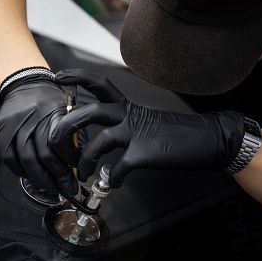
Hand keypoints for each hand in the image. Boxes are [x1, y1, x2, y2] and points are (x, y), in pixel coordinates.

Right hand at [0, 74, 81, 195]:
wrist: (25, 82)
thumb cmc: (50, 100)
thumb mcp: (69, 111)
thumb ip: (74, 136)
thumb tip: (79, 165)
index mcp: (52, 112)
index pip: (59, 144)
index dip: (68, 163)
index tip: (78, 176)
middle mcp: (32, 118)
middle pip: (43, 155)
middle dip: (57, 178)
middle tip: (67, 189)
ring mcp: (14, 124)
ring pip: (26, 160)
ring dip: (40, 179)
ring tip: (51, 188)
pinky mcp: (2, 129)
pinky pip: (8, 157)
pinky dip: (20, 171)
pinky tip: (30, 177)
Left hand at [53, 69, 244, 186]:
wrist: (208, 140)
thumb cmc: (177, 134)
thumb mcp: (147, 123)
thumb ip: (125, 127)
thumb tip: (106, 141)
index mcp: (129, 107)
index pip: (100, 86)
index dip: (78, 78)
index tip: (58, 77)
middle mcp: (129, 116)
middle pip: (89, 112)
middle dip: (67, 125)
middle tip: (53, 139)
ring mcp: (136, 134)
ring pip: (99, 142)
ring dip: (86, 160)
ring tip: (83, 173)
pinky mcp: (144, 154)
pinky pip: (119, 168)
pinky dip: (113, 179)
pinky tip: (114, 183)